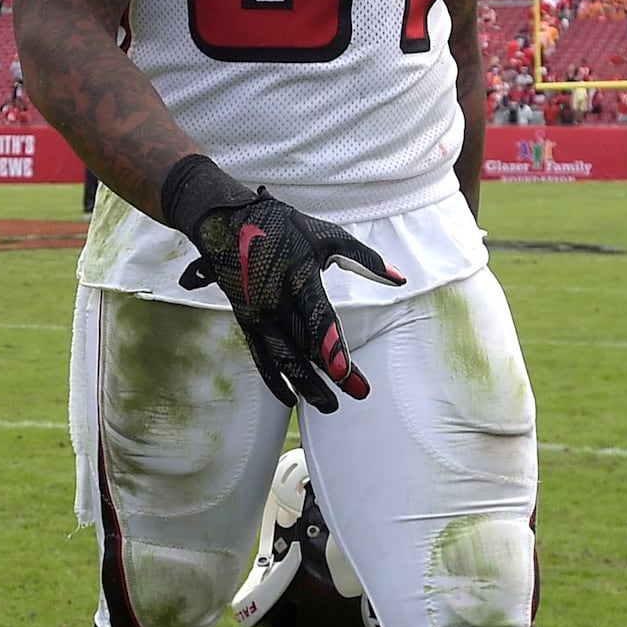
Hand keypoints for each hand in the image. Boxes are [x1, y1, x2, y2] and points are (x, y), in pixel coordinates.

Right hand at [162, 154, 402, 411]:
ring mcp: (257, 313)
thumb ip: (364, 259)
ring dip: (304, 385)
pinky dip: (274, 379)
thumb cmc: (283, 226)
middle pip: (302, 346)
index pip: (316, 318)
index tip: (345, 372)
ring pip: (281, 358)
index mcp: (297, 276)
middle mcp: (274, 300)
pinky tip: (290, 399)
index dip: (330, 346)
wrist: (225, 221)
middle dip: (327, 375)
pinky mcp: (246, 320)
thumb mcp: (326, 235)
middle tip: (357, 394)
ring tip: (329, 406)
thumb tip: (400, 279)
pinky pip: (260, 356)